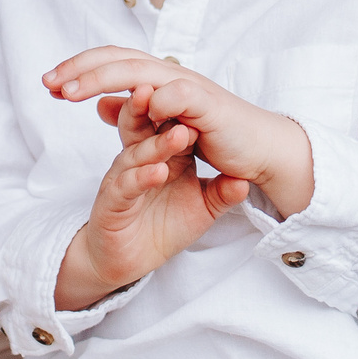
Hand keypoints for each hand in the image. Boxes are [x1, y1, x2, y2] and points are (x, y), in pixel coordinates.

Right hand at [52, 89, 251, 311]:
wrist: (129, 260)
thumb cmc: (163, 226)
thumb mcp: (202, 208)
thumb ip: (221, 194)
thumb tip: (246, 181)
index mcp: (161, 154)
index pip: (170, 125)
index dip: (183, 111)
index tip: (202, 98)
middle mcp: (139, 160)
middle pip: (147, 129)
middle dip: (158, 111)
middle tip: (177, 97)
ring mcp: (123, 179)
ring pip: (137, 154)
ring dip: (157, 144)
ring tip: (179, 134)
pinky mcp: (111, 203)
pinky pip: (125, 187)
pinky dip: (141, 178)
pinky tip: (157, 171)